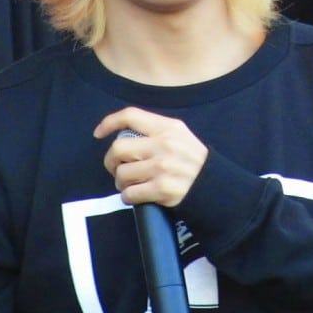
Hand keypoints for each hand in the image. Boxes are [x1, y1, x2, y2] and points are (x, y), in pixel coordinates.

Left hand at [93, 107, 207, 207]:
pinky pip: (130, 193)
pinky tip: (136, 195)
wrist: (214, 186)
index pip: (130, 116)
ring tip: (130, 184)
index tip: (98, 134)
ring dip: (120, 182)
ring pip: (121, 173)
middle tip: (116, 168)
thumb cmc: (193, 161)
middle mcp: (164, 145)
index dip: (109, 123)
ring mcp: (162, 167)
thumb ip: (155, 131)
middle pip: (118, 148)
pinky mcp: (162, 189)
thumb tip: (122, 134)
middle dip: (111, 161)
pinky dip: (128, 196)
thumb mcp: (180, 135)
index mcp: (167, 128)